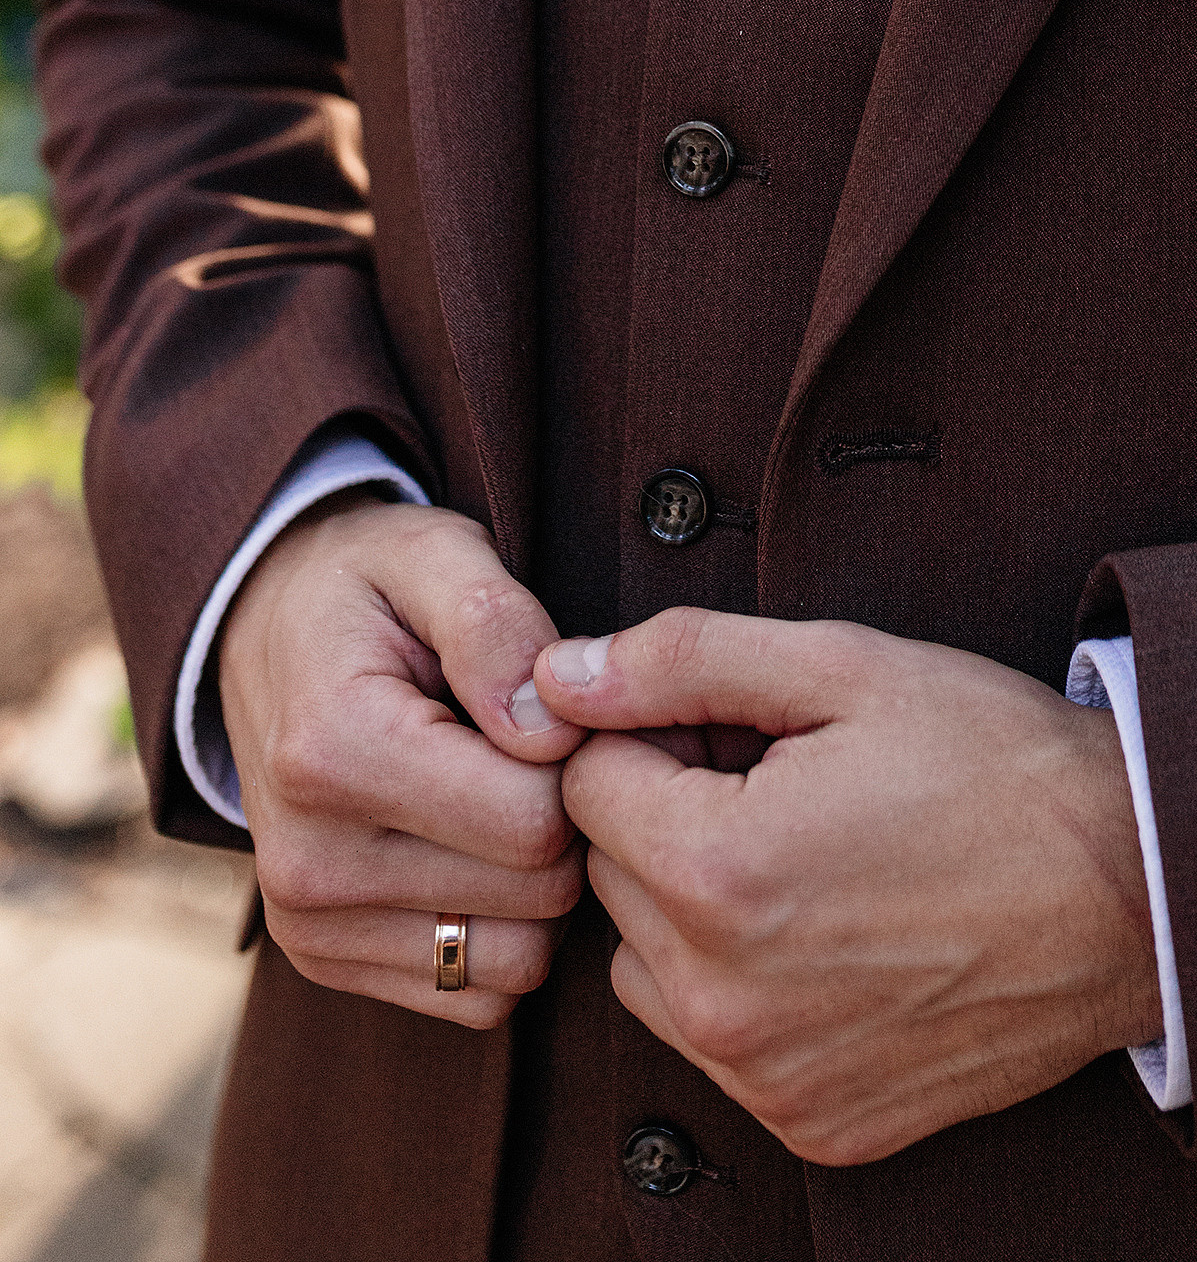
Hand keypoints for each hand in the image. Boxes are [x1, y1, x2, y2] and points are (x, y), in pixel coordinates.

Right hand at [219, 497, 588, 1029]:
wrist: (263, 636)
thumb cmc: (369, 588)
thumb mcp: (433, 553)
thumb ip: (496, 623)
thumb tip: (549, 729)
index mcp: (333, 754)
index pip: (535, 820)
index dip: (579, 760)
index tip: (555, 708)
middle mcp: (307, 862)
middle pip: (537, 894)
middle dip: (569, 821)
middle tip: (541, 751)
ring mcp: (309, 926)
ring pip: (518, 960)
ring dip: (543, 888)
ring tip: (510, 795)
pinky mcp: (324, 962)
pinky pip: (479, 996)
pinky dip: (503, 931)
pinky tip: (481, 851)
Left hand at [535, 608, 1161, 1162]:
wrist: (1136, 889)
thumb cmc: (995, 762)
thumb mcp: (844, 667)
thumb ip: (679, 660)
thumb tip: (557, 675)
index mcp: (718, 872)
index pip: (589, 782)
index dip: (659, 732)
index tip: (740, 726)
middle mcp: (723, 999)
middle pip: (612, 876)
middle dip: (673, 815)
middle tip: (791, 781)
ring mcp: (767, 1077)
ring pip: (649, 966)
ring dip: (697, 908)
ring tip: (816, 856)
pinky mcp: (812, 1125)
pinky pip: (719, 1044)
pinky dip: (752, 988)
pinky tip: (844, 933)